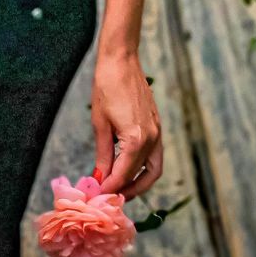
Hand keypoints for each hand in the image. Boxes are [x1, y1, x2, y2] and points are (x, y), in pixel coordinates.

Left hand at [91, 51, 162, 201]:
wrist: (121, 59)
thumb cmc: (107, 85)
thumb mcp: (100, 123)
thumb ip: (103, 154)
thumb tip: (100, 177)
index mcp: (136, 139)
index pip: (123, 175)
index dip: (109, 188)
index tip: (97, 194)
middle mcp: (152, 138)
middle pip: (142, 175)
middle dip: (127, 190)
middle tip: (110, 197)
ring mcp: (157, 131)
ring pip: (154, 168)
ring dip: (139, 181)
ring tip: (120, 187)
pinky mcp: (157, 124)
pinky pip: (155, 154)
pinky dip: (144, 166)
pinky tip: (128, 166)